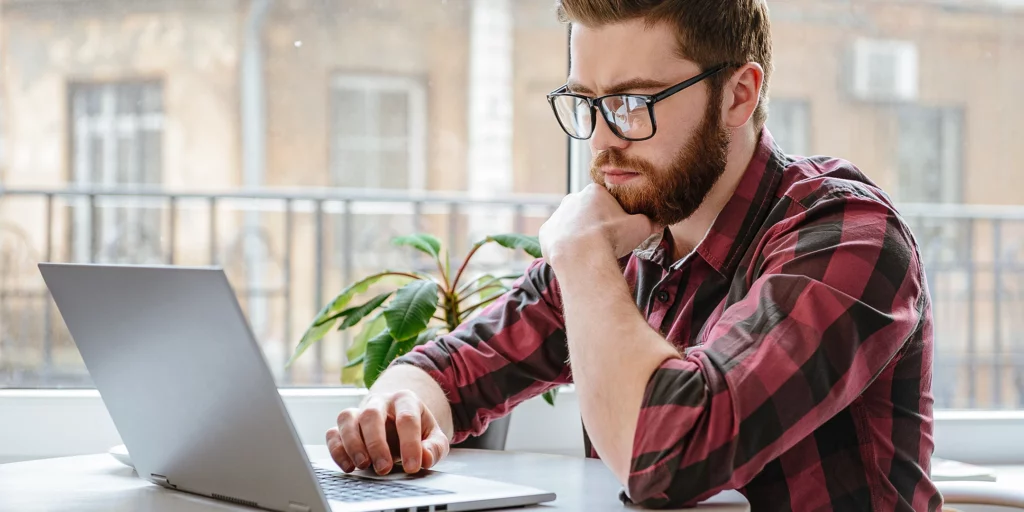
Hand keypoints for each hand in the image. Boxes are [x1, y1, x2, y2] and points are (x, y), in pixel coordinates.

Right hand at [326, 390, 449, 474]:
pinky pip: (333, 433)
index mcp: (405, 400)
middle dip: (376, 444)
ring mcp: (359, 411)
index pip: (407, 418)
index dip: (410, 444)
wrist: (398, 420)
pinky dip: (337, 450)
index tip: (412, 467)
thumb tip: (425, 458)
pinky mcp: (344, 426)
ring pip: (348, 419)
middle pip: (372, 415)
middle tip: (384, 468)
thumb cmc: (416, 430)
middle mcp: (380, 402)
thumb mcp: (433, 437)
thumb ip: (434, 447)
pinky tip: (348, 466)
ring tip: (364, 465)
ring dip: (353, 444)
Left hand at [540, 183, 659, 265]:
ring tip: (589, 252)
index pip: (604, 200)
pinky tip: (575, 257)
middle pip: (586, 211)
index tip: (617, 229)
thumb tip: (659, 221)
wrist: (582, 255)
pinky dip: (564, 247)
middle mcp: (572, 199)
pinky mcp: (546, 233)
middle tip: (604, 241)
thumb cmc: (612, 237)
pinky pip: (557, 239)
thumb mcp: (640, 227)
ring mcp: (557, 216)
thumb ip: (650, 221)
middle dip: (594, 224)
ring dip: (578, 235)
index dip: (613, 216)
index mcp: (594, 192)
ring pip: (570, 225)